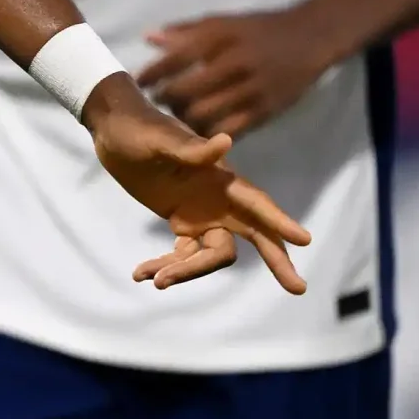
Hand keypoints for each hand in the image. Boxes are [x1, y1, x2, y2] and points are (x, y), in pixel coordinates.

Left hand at [80, 76, 310, 292]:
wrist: (113, 131)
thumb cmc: (139, 129)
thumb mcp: (160, 140)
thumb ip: (191, 149)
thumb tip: (226, 141)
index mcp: (220, 178)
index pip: (257, 203)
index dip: (280, 221)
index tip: (305, 240)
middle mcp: (218, 199)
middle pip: (255, 235)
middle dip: (277, 260)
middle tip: (298, 289)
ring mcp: (201, 212)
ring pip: (210, 254)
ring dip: (188, 271)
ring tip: (154, 281)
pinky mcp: (180, 220)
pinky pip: (182, 253)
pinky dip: (165, 265)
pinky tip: (141, 274)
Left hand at [138, 9, 341, 138]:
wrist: (310, 39)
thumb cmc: (258, 29)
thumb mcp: (222, 22)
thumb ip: (184, 31)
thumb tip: (148, 38)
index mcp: (220, 38)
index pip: (175, 58)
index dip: (152, 73)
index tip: (138, 82)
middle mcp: (234, 64)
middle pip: (185, 92)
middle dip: (166, 100)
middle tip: (159, 102)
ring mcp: (251, 90)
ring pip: (205, 116)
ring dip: (185, 120)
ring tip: (178, 117)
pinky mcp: (266, 111)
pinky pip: (230, 131)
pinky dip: (211, 134)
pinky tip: (202, 131)